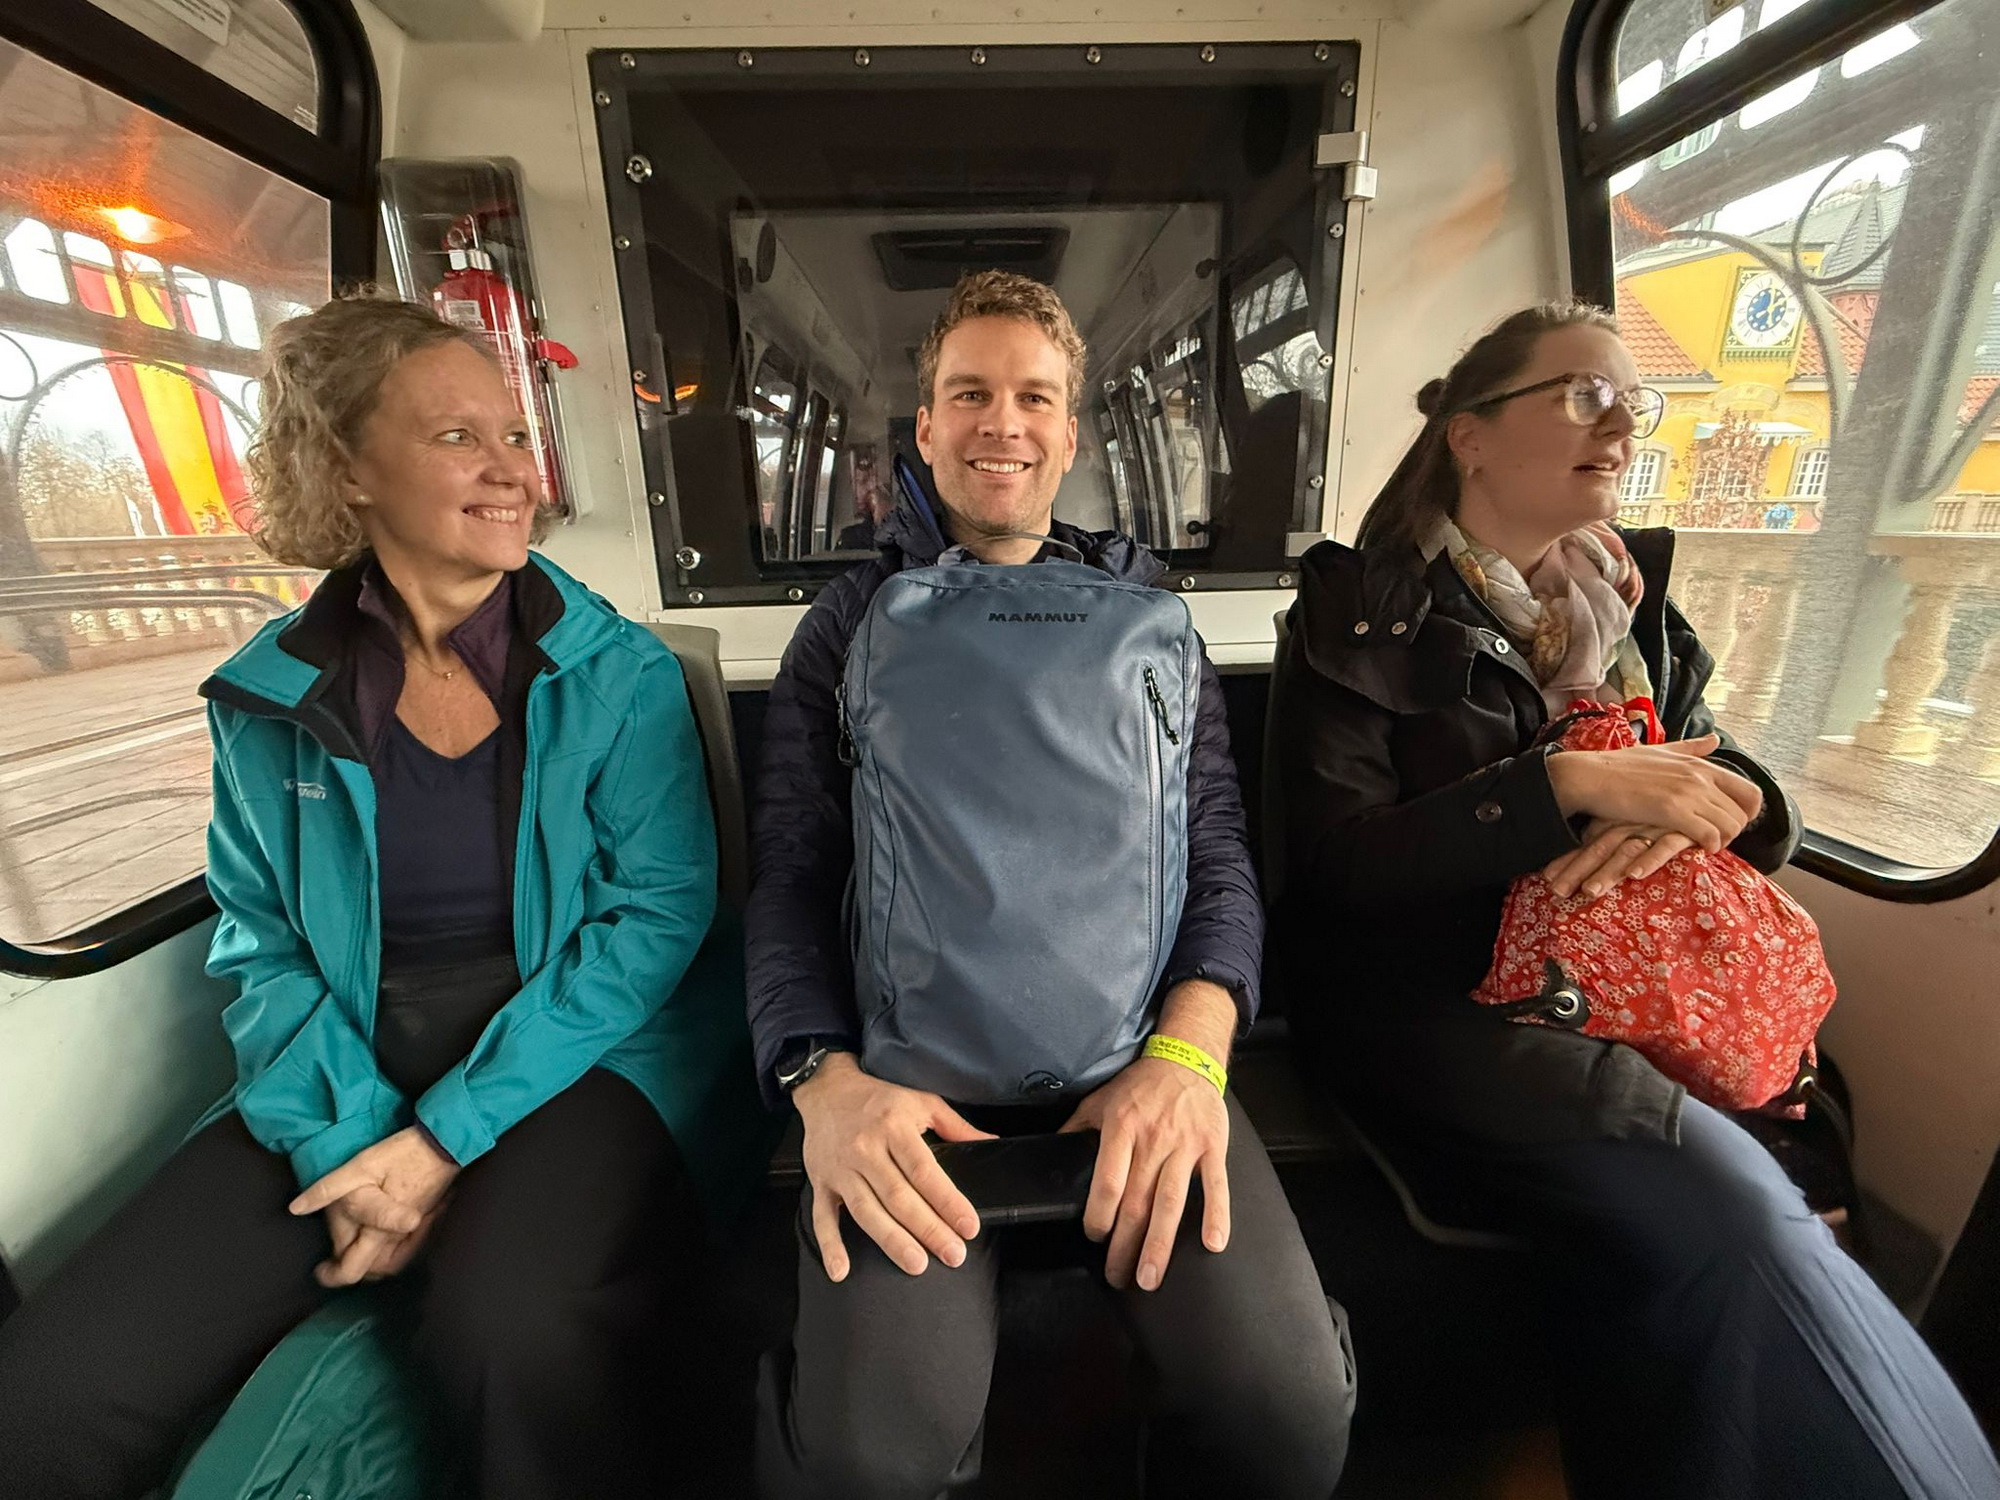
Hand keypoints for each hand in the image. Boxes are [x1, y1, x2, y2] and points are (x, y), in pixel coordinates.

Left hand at [292, 1127, 459, 1286]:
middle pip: (372, 1272)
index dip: (331, 1274)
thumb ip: (328, 1188)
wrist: (444, 1143)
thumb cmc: (402, 1154)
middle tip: (332, 1263)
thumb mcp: (360, 1165)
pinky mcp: (426, 1224)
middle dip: (350, 1271)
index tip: (319, 1268)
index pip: (352, 1268)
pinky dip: (390, 1255)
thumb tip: (296, 1208)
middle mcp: (396, 1238)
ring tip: (354, 1254)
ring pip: (390, 1265)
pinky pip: (405, 1253)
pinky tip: (382, 1243)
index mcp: (377, 1228)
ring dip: (370, 1266)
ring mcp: (414, 1233)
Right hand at [793, 1054, 993, 1281]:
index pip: (924, 1171)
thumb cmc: (878, 1098)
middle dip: (929, 1229)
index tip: (968, 1226)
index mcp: (894, 1126)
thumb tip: (989, 1143)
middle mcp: (866, 1148)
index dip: (948, 1201)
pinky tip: (842, 1270)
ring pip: (867, 1211)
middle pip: (899, 1197)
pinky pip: (823, 1217)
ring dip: (891, 1240)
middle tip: (953, 1254)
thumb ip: (956, 1126)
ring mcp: (841, 1168)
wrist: (826, 1088)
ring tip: (917, 1264)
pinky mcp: (821, 1182)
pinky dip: (830, 1245)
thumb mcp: (921, 1101)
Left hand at [1064, 1054, 1229, 1291]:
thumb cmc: (1139, 1086)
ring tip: (1151, 1276)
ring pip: (1172, 1202)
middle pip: (1137, 1202)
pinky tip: (1213, 1244)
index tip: (1095, 1237)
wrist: (1185, 1060)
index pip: (1107, 1183)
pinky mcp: (1212, 1147)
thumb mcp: (1098, 1102)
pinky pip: (1216, 1185)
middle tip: (1119, 1278)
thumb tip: (1049, 1158)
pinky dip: (1216, 1215)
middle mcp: (1153, 1139)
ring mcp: (1185, 1145)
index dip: (1099, 1216)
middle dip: (1126, 1246)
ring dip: (1161, 1244)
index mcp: (1121, 1128)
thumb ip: (1075, 1131)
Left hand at [1542, 819, 1695, 898]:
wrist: (1718, 790)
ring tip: (1589, 892)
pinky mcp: (1685, 829)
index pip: (1589, 841)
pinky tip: (1635, 875)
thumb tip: (1585, 840)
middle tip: (1557, 891)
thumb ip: (1614, 827)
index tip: (1548, 878)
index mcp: (1622, 818)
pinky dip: (1650, 859)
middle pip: (1601, 848)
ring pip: (1627, 850)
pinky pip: (1666, 845)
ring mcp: (1658, 824)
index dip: (1568, 859)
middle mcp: (1635, 820)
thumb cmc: (1674, 809)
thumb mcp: (1640, 816)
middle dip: (1577, 870)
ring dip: (1608, 872)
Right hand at [1546, 734, 1761, 852]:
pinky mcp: (1673, 811)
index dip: (1747, 813)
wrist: (1590, 776)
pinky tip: (1690, 848)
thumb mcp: (1661, 751)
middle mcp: (1701, 777)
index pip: (1751, 791)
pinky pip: (1710, 836)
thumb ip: (1691, 748)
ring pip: (1731, 827)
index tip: (1729, 822)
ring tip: (1700, 844)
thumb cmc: (1619, 766)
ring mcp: (1688, 793)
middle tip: (1712, 839)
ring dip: (1721, 841)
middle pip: (1744, 814)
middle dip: (1733, 831)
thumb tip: (1714, 739)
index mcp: (1701, 764)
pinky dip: (1706, 847)